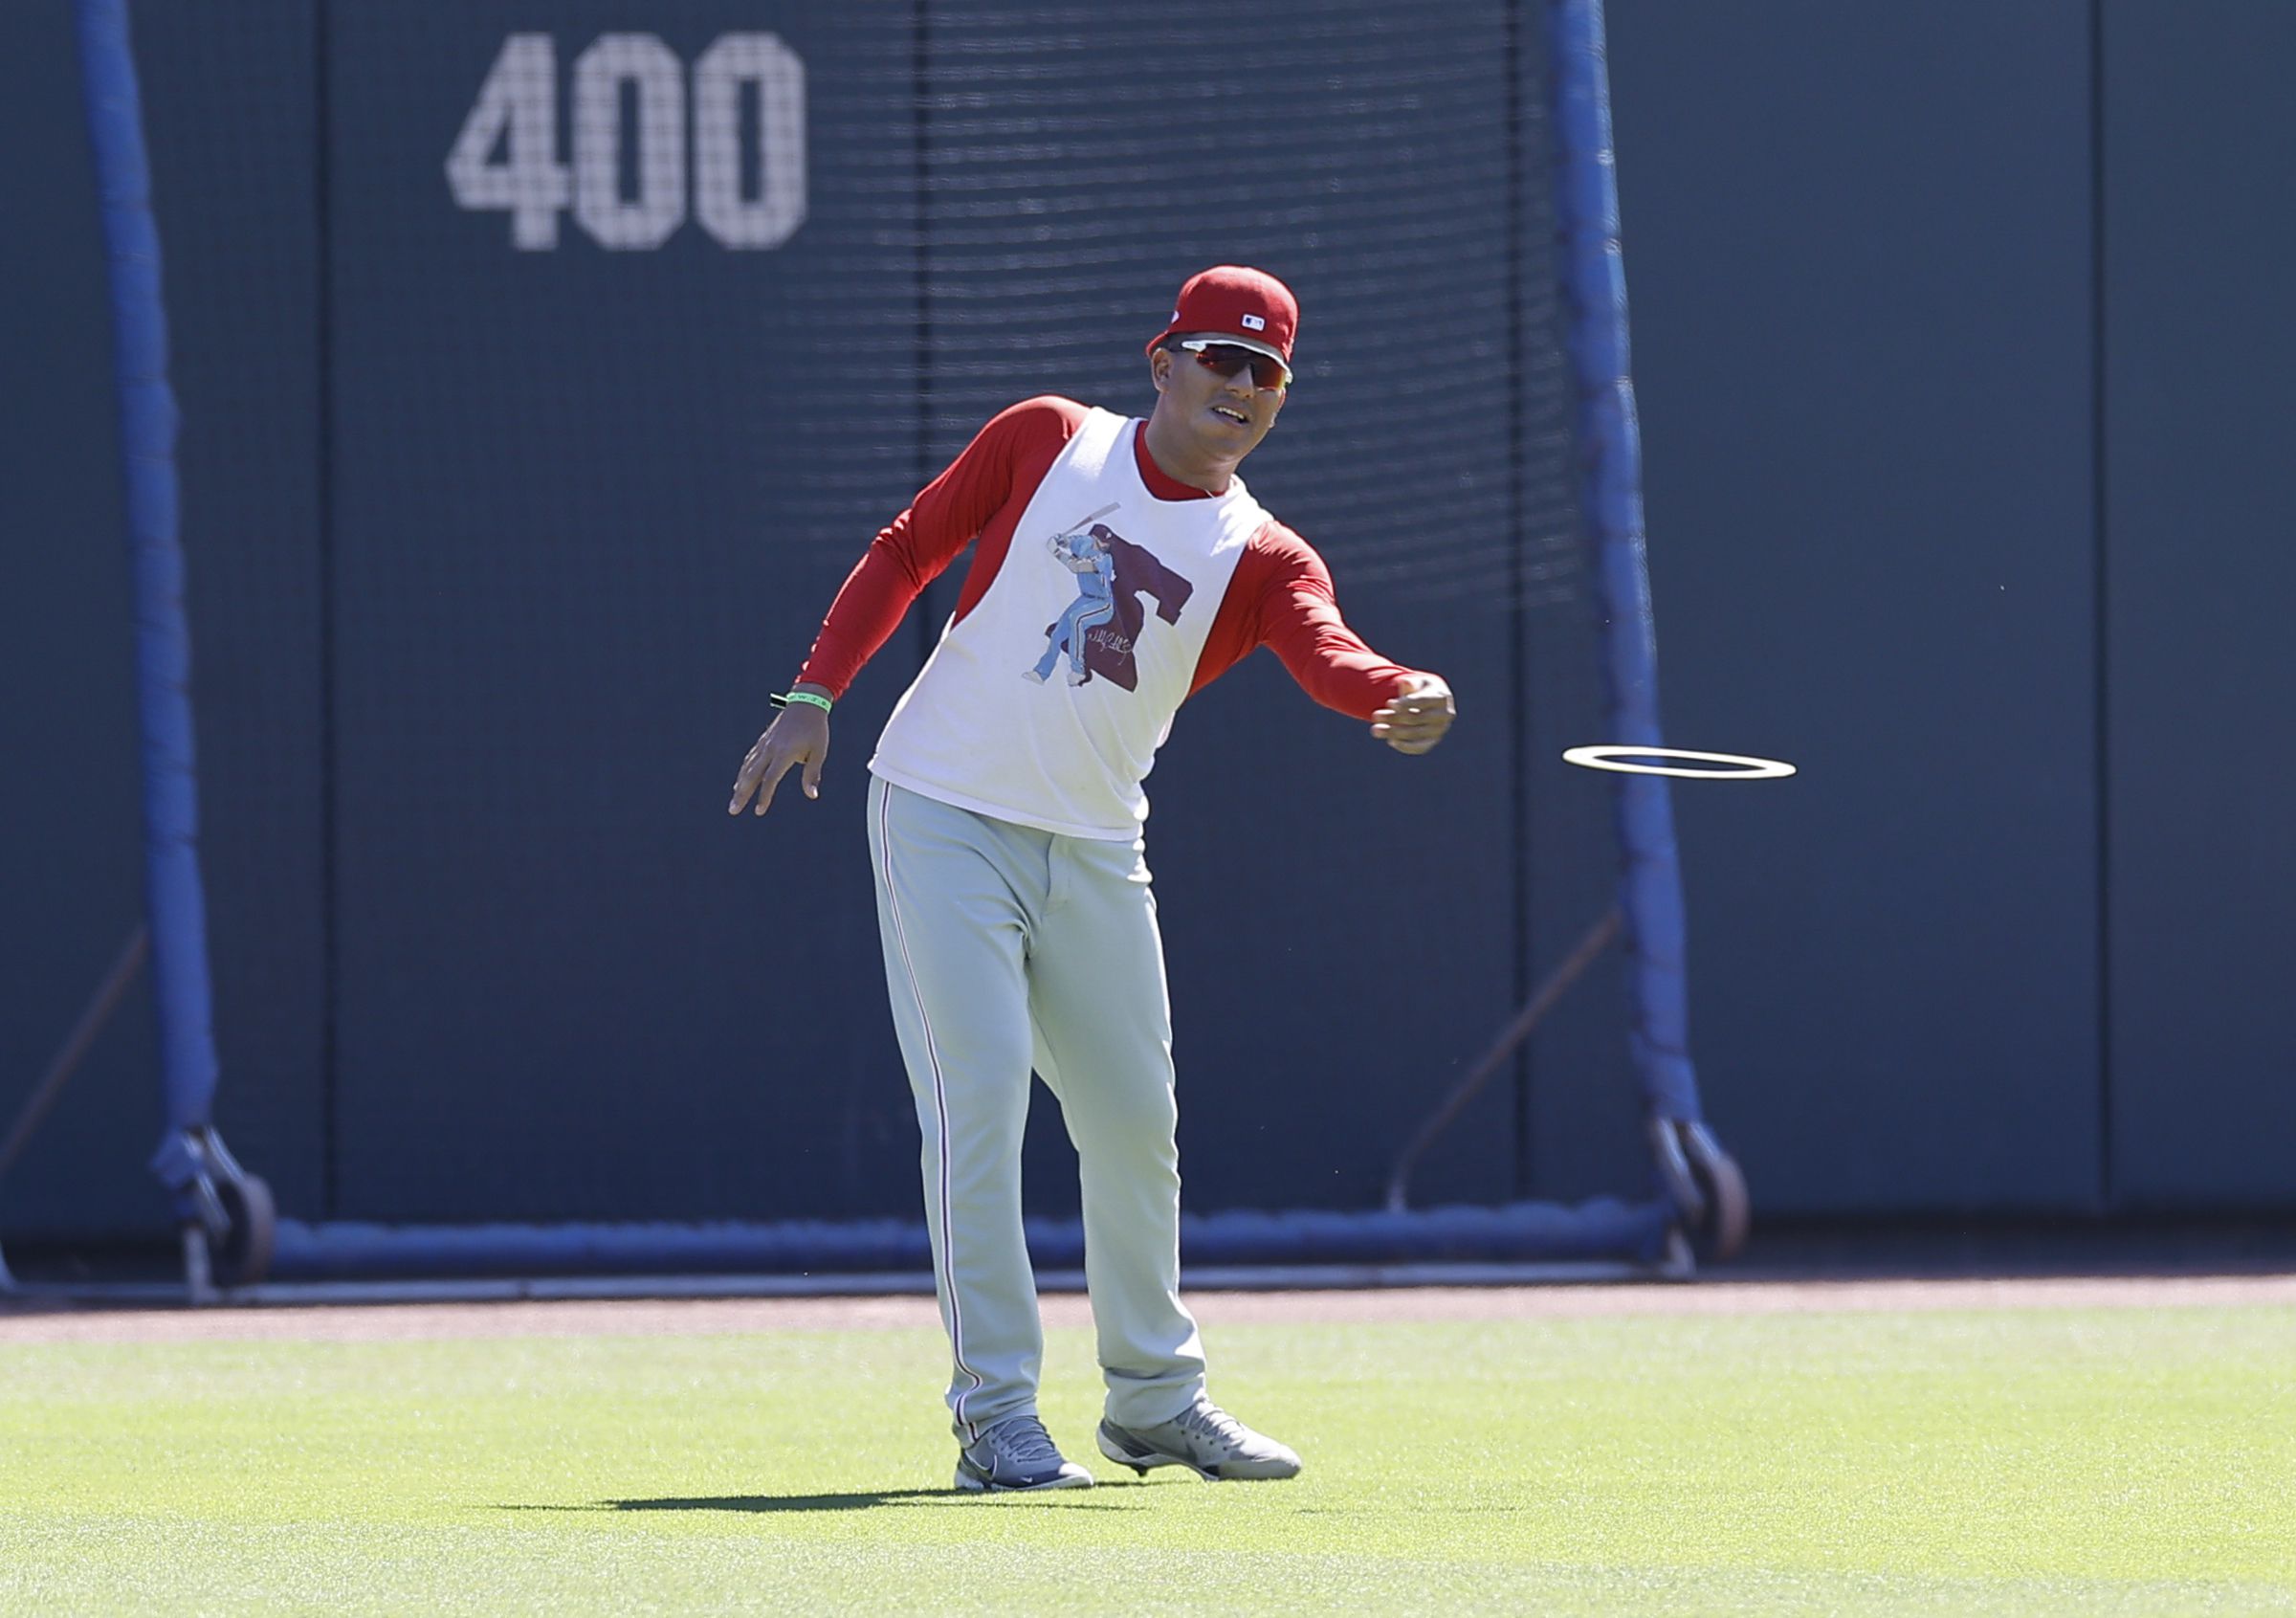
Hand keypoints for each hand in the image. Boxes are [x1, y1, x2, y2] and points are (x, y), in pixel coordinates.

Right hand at [728, 690, 831, 815]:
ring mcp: (765, 744)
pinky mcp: (763, 741)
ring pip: (748, 767)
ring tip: (735, 799)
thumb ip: (812, 775)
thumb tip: (812, 796)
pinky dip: (744, 772)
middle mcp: (770, 749)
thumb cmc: (815, 730)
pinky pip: (750, 759)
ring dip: (740, 785)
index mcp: (784, 753)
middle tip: (733, 810)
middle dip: (742, 794)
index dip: (764, 796)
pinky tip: (740, 781)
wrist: (805, 704)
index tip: (759, 811)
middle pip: (752, 775)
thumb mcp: (819, 752)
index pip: (770, 779)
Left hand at [1371, 674, 1453, 754]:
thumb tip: (1404, 682)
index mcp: (1441, 697)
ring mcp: (1440, 730)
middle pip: (1416, 718)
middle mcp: (1444, 715)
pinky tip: (1390, 740)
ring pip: (1416, 734)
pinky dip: (1405, 746)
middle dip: (1394, 717)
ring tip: (1376, 729)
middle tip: (1375, 716)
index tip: (1389, 703)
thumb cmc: (1419, 688)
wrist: (1430, 701)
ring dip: (1394, 732)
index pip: (1423, 701)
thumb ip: (1410, 682)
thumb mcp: (1416, 681)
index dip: (1406, 703)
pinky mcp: (1432, 741)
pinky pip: (1419, 747)